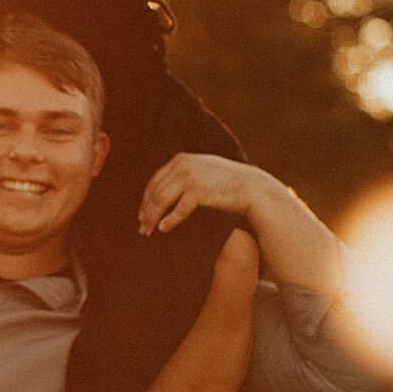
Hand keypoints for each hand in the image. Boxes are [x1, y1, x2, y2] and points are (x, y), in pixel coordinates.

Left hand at [139, 153, 259, 236]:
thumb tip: (164, 190)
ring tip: (148, 232)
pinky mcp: (199, 191)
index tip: (141, 215)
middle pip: (155, 192)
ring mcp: (191, 177)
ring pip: (162, 201)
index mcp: (181, 159)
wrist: (251, 187)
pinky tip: (163, 229)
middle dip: (146, 212)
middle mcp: (183, 165)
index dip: (145, 200)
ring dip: (153, 218)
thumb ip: (184, 174)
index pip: (155, 181)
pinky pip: (178, 210)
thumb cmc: (227, 183)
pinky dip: (169, 221)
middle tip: (141, 228)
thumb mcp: (202, 170)